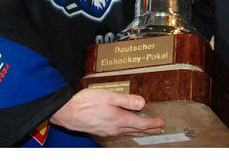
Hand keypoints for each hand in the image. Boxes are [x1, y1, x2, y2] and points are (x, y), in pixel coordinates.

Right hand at [50, 88, 164, 137]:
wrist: (67, 112)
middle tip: (158, 129)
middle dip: (148, 129)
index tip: (161, 123)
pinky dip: (126, 130)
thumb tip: (143, 103)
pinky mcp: (99, 131)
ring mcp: (107, 131)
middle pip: (136, 130)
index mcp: (120, 119)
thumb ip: (127, 100)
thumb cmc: (86, 102)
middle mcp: (115, 128)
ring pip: (126, 131)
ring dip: (138, 130)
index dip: (153, 123)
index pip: (141, 123)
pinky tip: (124, 128)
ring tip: (145, 129)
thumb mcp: (109, 96)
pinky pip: (117, 132)